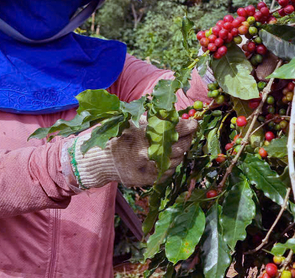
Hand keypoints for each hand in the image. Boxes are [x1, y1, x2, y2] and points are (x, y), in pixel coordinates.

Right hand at [70, 116, 197, 187]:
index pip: (176, 128)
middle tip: (190, 133)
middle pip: (180, 146)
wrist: (100, 161)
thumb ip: (152, 119)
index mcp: (145, 134)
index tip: (194, 123)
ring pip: (177, 160)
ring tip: (178, 145)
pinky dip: (171, 164)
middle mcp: (149, 152)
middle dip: (188, 138)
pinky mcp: (149, 179)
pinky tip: (167, 157)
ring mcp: (149, 168)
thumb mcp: (131, 122)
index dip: (189, 125)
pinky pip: (169, 172)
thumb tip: (174, 114)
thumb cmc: (116, 137)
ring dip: (180, 152)